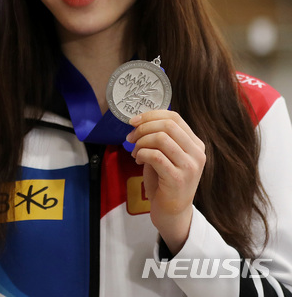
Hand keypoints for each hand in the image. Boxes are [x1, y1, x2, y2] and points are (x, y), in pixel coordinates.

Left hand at [126, 110, 205, 254]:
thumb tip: (140, 121)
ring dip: (141, 142)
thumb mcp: (166, 155)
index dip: (151, 115)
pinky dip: (142, 154)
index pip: (174, 117)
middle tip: (130, 138)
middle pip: (167, 125)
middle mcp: (197, 153)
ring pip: (160, 138)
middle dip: (143, 128)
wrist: (172, 212)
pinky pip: (155, 156)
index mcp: (195, 144)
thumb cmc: (165, 182)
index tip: (133, 121)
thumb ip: (160, 138)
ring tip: (134, 152)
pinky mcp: (178, 179)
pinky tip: (138, 160)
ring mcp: (190, 166)